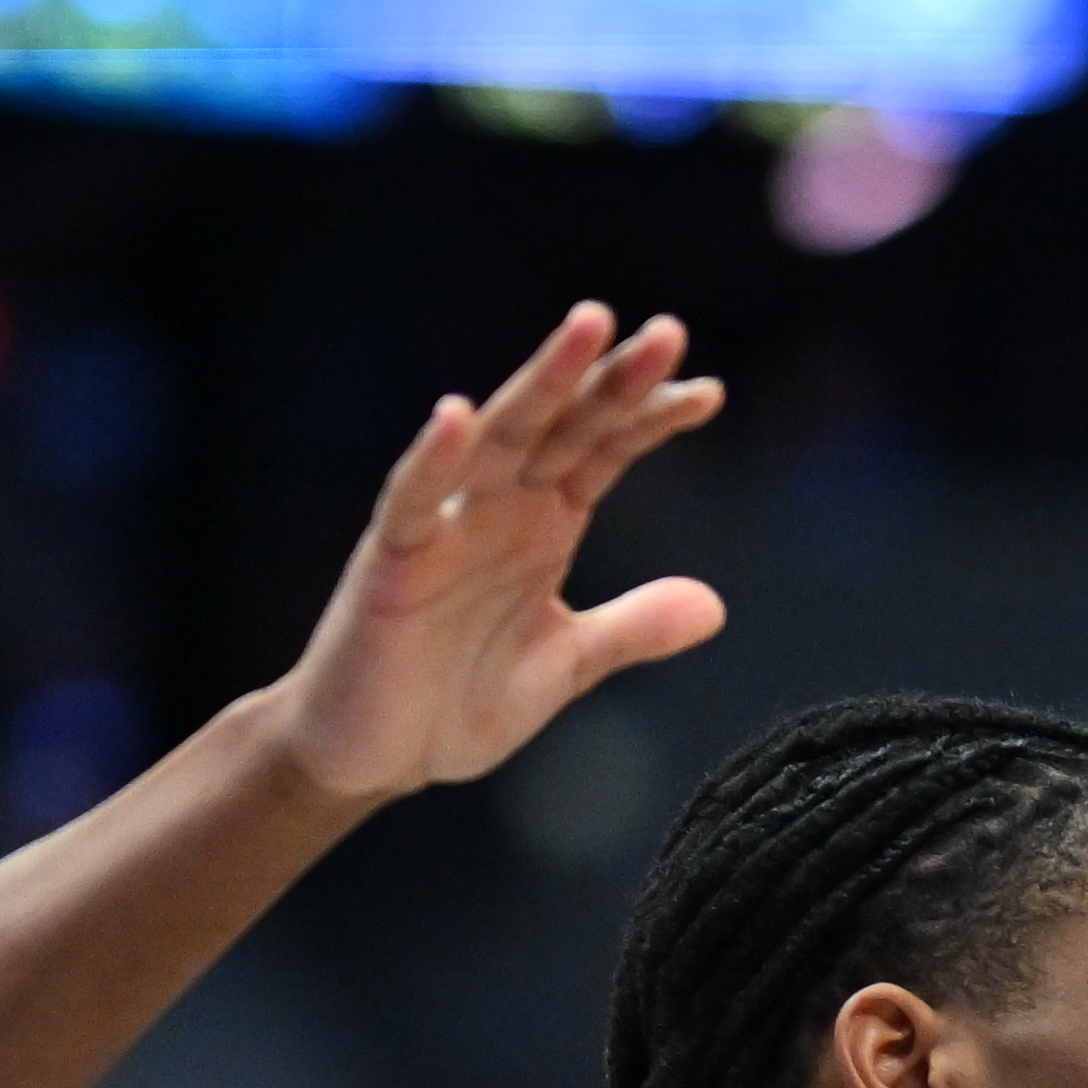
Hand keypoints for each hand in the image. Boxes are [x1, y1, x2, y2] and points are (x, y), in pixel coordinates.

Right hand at [267, 305, 730, 803]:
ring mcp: (443, 527)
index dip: (650, 419)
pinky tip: (458, 415)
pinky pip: (412, 500)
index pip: (603, 452)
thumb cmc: (454, 701)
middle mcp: (496, 510)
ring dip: (543, 383)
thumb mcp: (566, 667)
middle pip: (562, 426)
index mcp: (541, 525)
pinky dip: (434, 459)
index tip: (709, 392)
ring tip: (589, 328)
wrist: (373, 758)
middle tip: (668, 332)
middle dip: (612, 379)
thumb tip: (715, 605)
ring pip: (497, 440)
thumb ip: (631, 630)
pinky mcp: (391, 560)